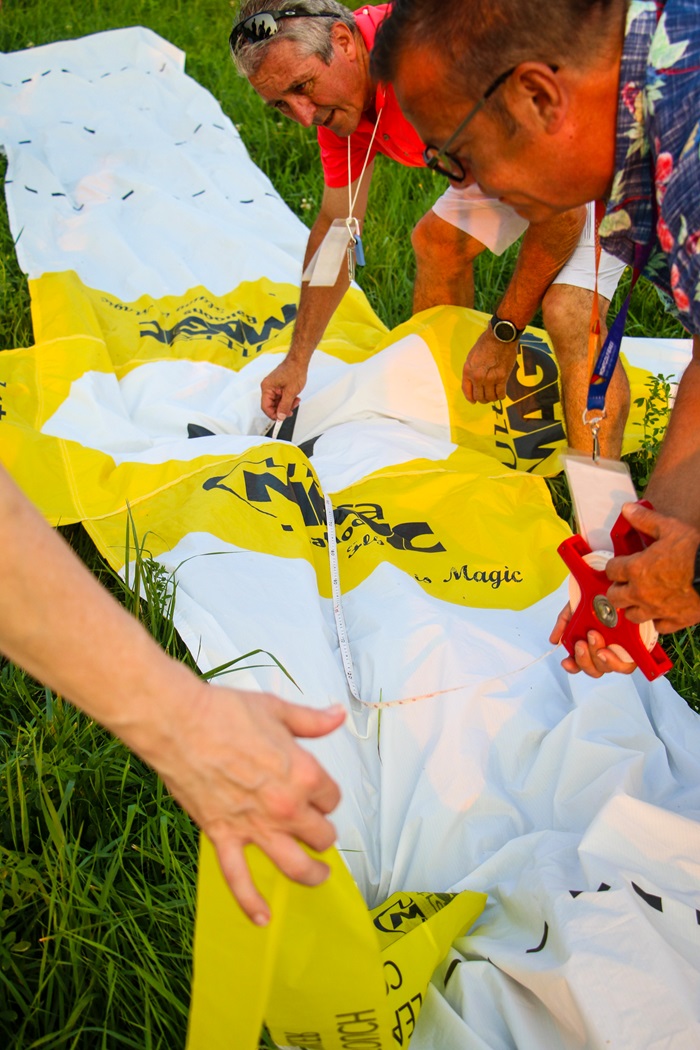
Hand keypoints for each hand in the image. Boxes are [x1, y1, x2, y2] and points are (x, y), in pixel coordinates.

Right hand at [151, 685, 344, 924]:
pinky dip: (251, 903)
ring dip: (311, 875)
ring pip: (295, 866)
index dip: (325, 794)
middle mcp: (285, 807)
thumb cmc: (225, 713)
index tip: (317, 791)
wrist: (179, 724)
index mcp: (303, 774)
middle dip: (322, 833)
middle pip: (321, 834)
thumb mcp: (278, 711)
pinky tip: (262, 918)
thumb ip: (312, 721)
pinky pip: (239, 880)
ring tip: (318, 876)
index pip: (331, 797)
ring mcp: (255, 826)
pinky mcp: (224, 837)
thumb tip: (338, 716)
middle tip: (316, 829)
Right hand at [261, 357, 307, 420]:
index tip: (280, 419)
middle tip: (291, 410)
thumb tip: (280, 416)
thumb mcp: (290, 392)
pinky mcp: (278, 387)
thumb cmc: (294, 371)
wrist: (299, 362)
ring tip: (295, 401)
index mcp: (267, 388)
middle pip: (271, 406)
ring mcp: (273, 387)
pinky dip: (288, 400)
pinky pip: (281, 398)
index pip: (265, 406)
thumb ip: (284, 406)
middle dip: (282, 409)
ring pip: (278, 403)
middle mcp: (268, 388)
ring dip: (287, 405)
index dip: (273, 414)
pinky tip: (294, 398)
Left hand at [462, 328, 518, 403]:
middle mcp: (478, 377)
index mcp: (468, 371)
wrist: (500, 337)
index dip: (470, 398)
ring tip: (494, 396)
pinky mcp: (502, 377)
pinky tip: (501, 394)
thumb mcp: (472, 356)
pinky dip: (500, 396)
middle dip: (482, 399)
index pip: (467, 391)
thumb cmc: (486, 343)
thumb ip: (472, 370)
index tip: (473, 401)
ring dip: (492, 398)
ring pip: (490, 397)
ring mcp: (490, 378)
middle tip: (486, 398)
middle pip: (479, 397)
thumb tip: (474, 381)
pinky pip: (500, 393)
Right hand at [549, 604, 636, 676]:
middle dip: (584, 659)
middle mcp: (604, 649)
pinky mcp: (634, 650)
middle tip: (581, 642)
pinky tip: (606, 651)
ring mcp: (619, 650)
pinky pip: (625, 666)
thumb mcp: (576, 607)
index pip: (581, 664)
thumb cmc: (598, 597)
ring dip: (596, 657)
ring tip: (593, 637)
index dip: (574, 666)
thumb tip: (554, 640)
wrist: (615, 585)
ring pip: (606, 668)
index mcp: (590, 644)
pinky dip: (613, 662)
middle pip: (594, 669)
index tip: (566, 661)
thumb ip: (564, 623)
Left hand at [606, 503, 699, 633]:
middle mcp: (641, 593)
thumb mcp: (670, 528)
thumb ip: (646, 519)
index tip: (620, 564)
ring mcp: (657, 609)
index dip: (614, 565)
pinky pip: (658, 626)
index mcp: (636, 569)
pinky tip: (661, 611)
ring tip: (639, 598)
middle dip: (616, 589)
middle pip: (614, 597)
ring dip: (632, 607)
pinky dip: (657, 620)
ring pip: (632, 615)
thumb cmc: (695, 550)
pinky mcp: (675, 620)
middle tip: (625, 583)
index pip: (611, 570)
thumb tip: (627, 509)